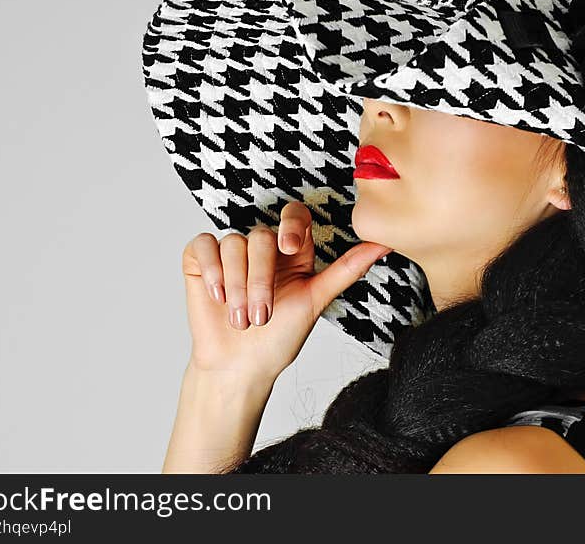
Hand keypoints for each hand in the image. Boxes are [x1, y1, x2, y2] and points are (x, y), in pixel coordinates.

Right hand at [180, 200, 391, 383]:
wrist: (241, 368)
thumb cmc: (279, 338)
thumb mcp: (316, 300)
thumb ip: (347, 269)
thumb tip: (384, 244)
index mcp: (292, 251)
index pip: (294, 215)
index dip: (291, 224)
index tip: (289, 248)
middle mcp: (261, 247)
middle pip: (261, 236)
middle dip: (261, 280)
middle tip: (262, 316)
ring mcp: (229, 253)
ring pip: (233, 243)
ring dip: (237, 286)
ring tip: (241, 319)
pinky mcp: (200, 261)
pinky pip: (202, 246)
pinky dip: (211, 271)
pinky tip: (217, 296)